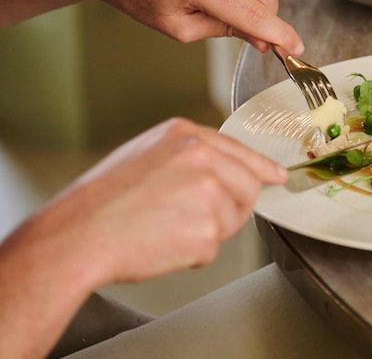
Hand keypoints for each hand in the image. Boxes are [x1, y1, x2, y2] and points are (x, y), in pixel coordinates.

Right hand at [0, 119, 286, 357]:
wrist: (77, 235)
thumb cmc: (102, 201)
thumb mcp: (146, 155)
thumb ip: (191, 156)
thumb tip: (230, 168)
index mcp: (186, 136)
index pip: (240, 150)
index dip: (261, 167)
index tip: (276, 176)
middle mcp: (203, 158)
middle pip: (247, 187)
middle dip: (231, 207)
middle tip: (189, 218)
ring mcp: (208, 192)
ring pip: (231, 219)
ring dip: (206, 231)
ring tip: (163, 226)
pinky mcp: (207, 228)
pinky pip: (212, 247)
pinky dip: (191, 252)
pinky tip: (162, 242)